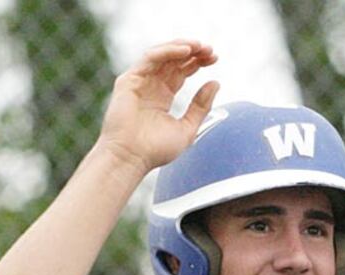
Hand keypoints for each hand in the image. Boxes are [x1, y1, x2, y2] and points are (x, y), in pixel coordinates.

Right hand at [97, 39, 219, 176]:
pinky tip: (185, 51)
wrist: (132, 159)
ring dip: (182, 47)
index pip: (181, 71)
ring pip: (161, 55)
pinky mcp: (129, 80)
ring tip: (200, 47)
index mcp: (163, 96)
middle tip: (211, 50)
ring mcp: (139, 82)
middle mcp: (150, 86)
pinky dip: (167, 52)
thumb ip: (201, 106)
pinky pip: (149, 59)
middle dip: (193, 52)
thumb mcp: (188, 128)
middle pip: (173, 60)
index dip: (198, 62)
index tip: (215, 58)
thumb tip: (215, 83)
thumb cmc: (156, 150)